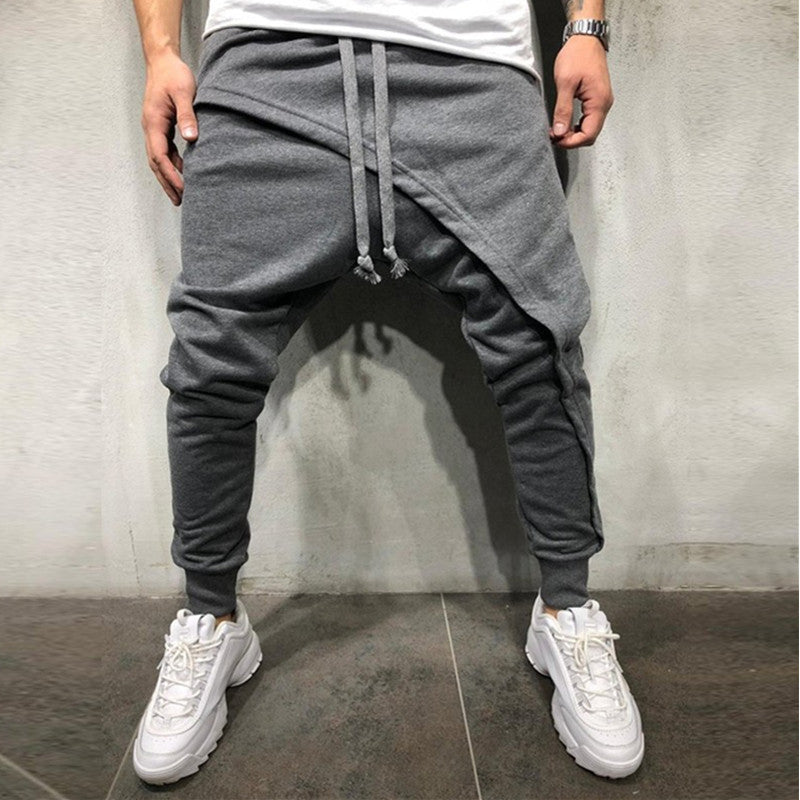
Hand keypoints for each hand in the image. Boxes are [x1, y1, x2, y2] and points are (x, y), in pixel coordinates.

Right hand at [140, 52, 197, 204]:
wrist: (163, 61)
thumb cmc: (173, 75)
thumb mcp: (184, 93)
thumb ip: (187, 115)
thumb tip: (191, 139)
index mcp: (153, 123)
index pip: (160, 156)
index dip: (170, 174)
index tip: (183, 188)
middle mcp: (150, 128)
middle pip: (156, 163)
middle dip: (167, 182)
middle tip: (180, 201)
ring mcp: (154, 129)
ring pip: (159, 159)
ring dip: (169, 177)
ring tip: (181, 195)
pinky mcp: (161, 127)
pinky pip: (165, 151)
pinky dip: (173, 165)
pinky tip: (184, 174)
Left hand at [550, 35, 613, 148]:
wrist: (586, 38)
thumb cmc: (578, 54)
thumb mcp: (565, 83)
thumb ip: (563, 110)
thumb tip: (560, 131)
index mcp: (599, 101)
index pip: (588, 134)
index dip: (572, 142)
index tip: (556, 140)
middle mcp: (604, 103)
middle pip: (591, 134)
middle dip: (572, 140)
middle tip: (555, 136)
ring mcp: (602, 101)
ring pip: (590, 128)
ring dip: (574, 133)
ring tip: (558, 130)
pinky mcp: (597, 98)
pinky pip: (590, 119)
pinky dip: (577, 125)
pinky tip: (566, 122)